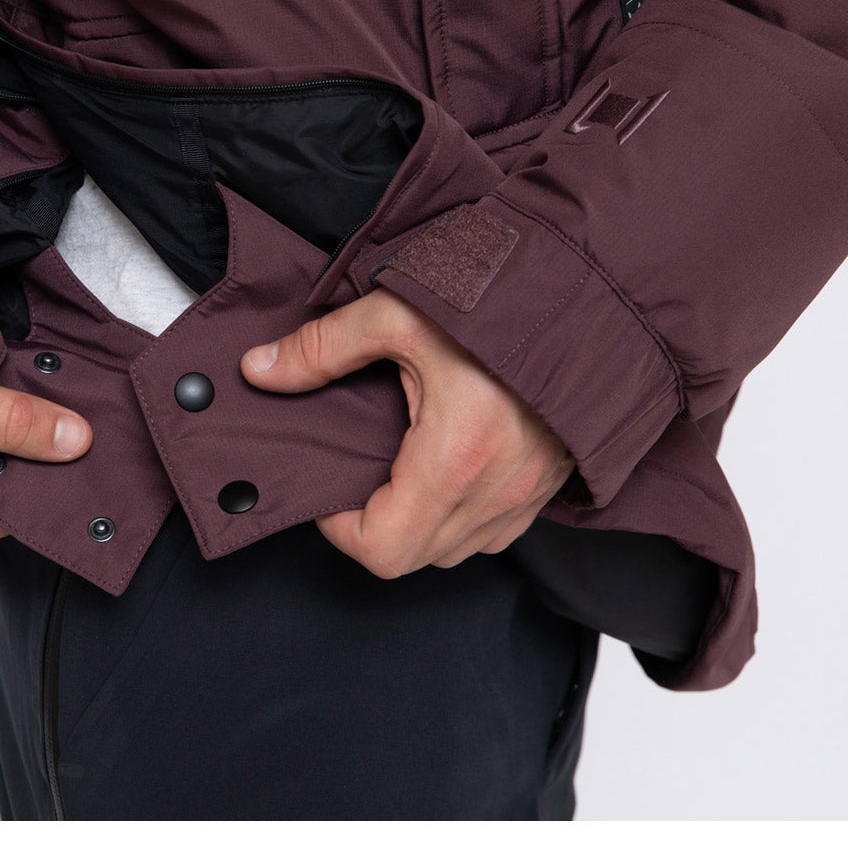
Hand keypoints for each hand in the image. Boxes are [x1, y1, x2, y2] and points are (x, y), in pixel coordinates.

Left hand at [240, 288, 573, 576]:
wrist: (589, 292)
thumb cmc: (499, 300)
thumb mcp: (397, 312)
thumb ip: (322, 347)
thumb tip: (258, 370)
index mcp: (456, 456)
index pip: (383, 548)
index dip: (340, 529)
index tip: (329, 489)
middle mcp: (498, 489)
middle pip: (414, 555)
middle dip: (373, 526)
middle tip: (356, 473)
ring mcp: (529, 494)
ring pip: (456, 549)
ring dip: (417, 524)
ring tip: (398, 468)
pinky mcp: (549, 485)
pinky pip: (494, 531)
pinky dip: (460, 515)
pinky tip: (445, 467)